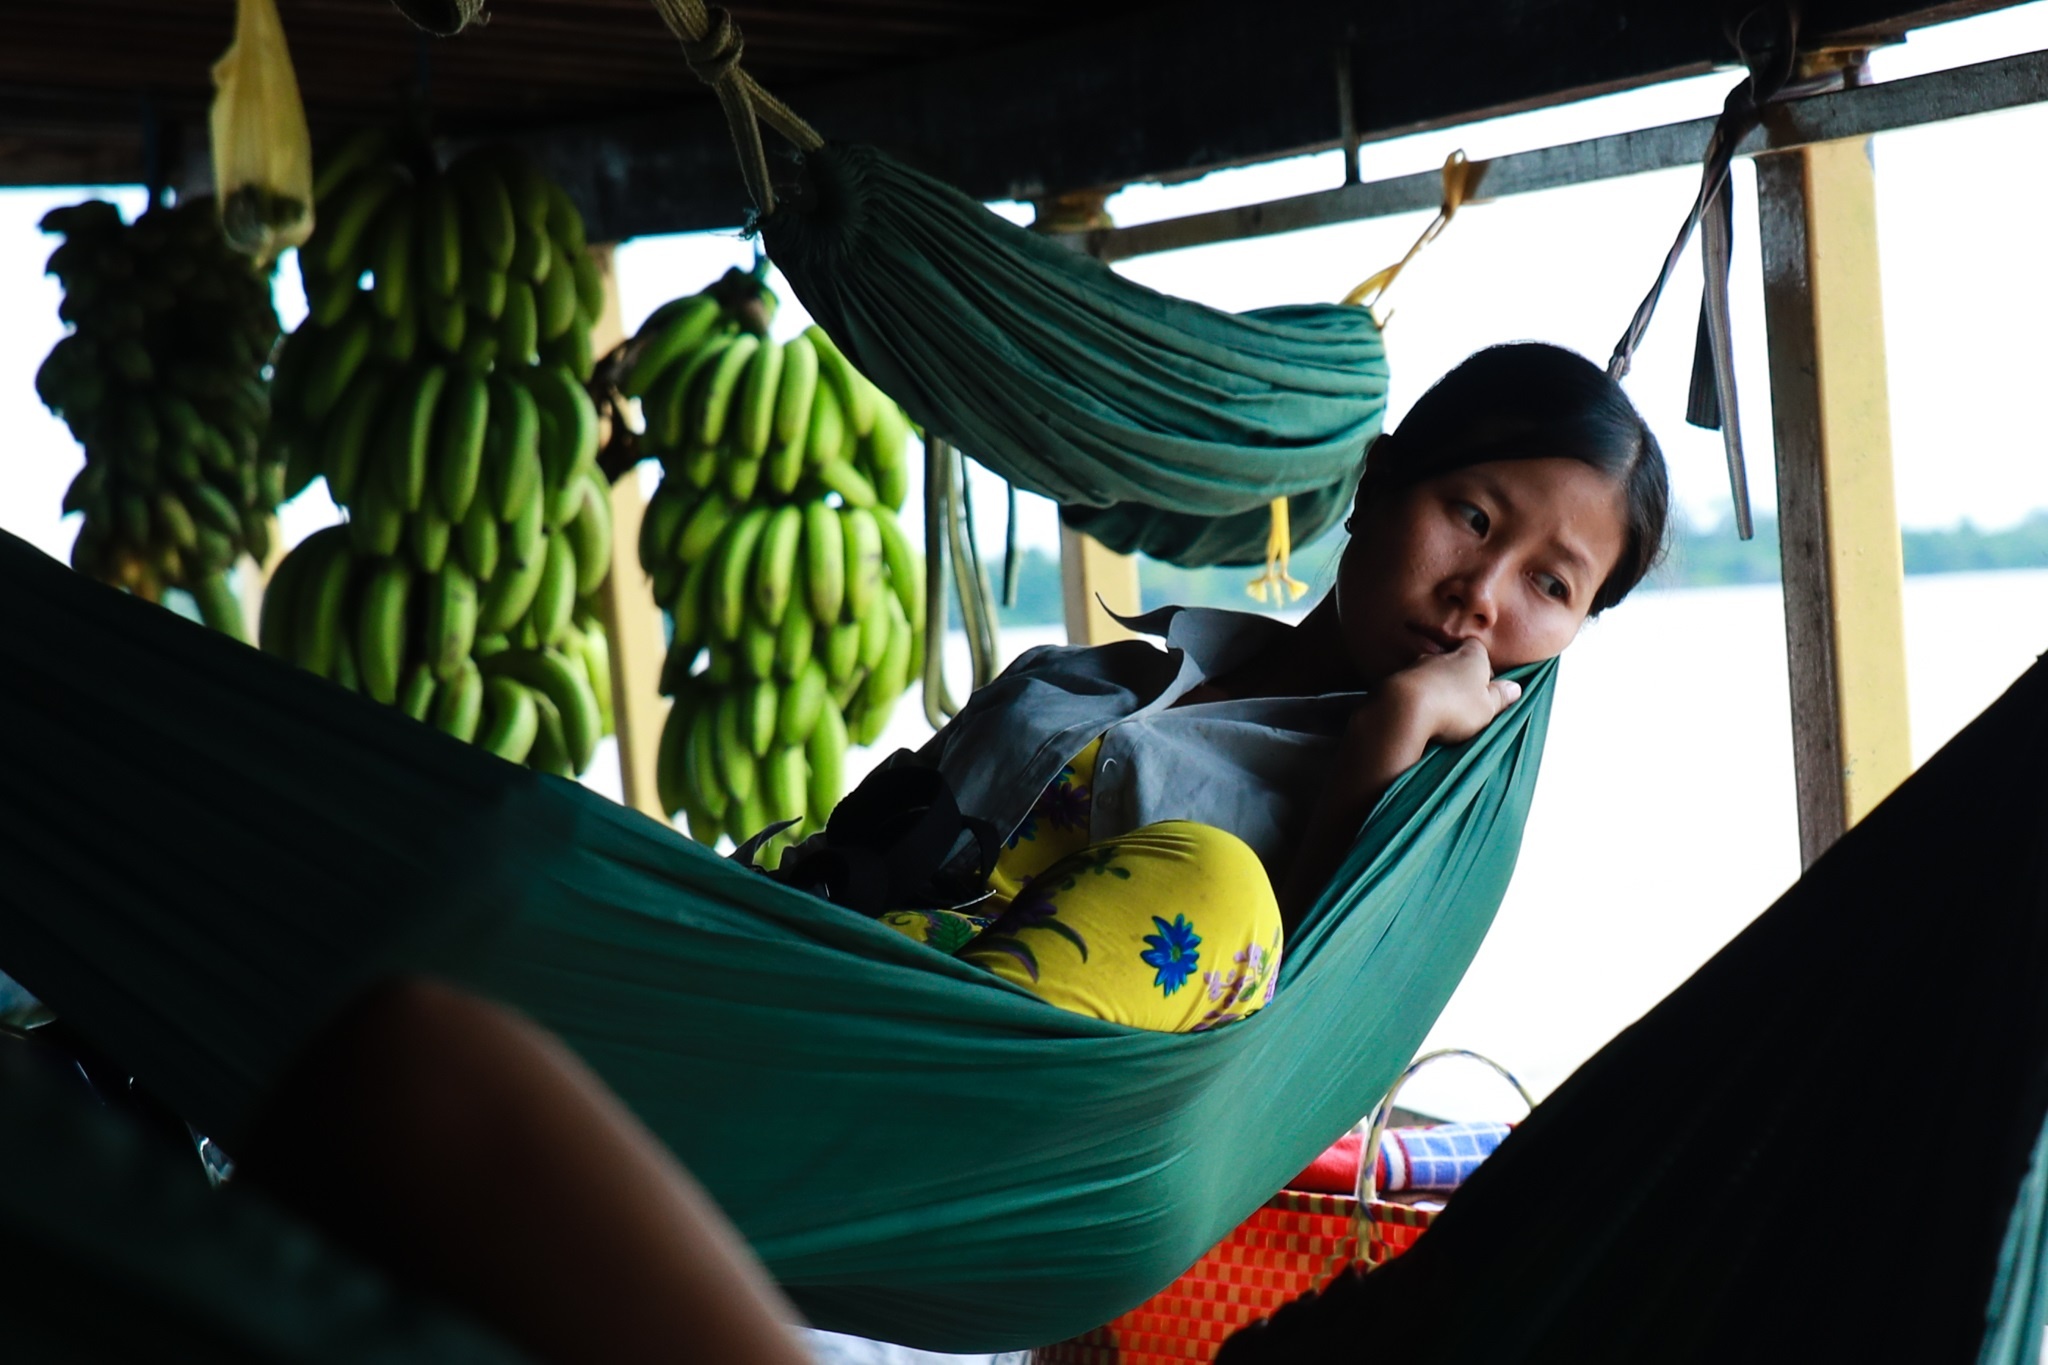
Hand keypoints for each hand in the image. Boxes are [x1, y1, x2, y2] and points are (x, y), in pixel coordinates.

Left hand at [1373, 639, 1521, 747]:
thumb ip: (1500, 697)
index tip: (1485, 684)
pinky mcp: (1395, 681)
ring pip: (1429, 674)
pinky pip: (1409, 687)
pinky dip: (1414, 698)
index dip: (1482, 665)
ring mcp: (1416, 667)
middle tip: (1463, 703)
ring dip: (1434, 689)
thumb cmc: (1454, 706)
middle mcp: (1441, 656)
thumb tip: (1515, 688)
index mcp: (1469, 657)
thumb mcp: (1487, 707)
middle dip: (1457, 678)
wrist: (1404, 708)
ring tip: (1439, 713)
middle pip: (1452, 661)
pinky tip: (1417, 715)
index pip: (1477, 649)